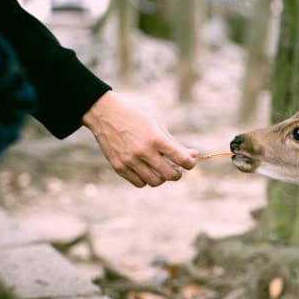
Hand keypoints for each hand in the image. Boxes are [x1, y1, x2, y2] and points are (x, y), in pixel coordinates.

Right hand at [82, 91, 197, 186]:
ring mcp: (129, 161)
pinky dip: (145, 179)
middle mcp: (143, 151)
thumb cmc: (135, 119)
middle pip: (170, 175)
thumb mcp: (157, 127)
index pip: (181, 159)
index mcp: (155, 139)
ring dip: (161, 177)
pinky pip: (139, 183)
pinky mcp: (119, 167)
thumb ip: (175, 144)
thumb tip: (194, 156)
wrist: (104, 114)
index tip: (189, 163)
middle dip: (177, 173)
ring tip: (160, 169)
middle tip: (175, 168)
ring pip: (155, 182)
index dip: (190, 164)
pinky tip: (145, 169)